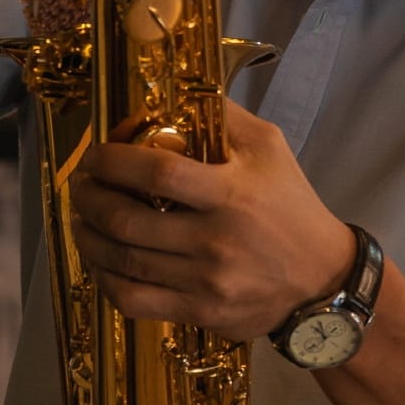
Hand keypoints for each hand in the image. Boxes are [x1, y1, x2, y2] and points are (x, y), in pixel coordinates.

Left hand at [70, 103, 357, 342]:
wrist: (323, 278)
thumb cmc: (292, 205)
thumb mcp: (271, 148)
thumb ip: (225, 117)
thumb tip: (175, 92)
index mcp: (231, 193)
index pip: (158, 172)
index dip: (114, 161)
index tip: (96, 155)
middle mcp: (215, 239)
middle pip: (127, 221)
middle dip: (90, 199)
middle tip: (81, 186)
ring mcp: (205, 281)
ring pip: (122, 262)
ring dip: (88, 237)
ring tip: (81, 219)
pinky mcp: (200, 312)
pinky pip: (134, 301)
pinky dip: (105, 281)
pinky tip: (101, 263)